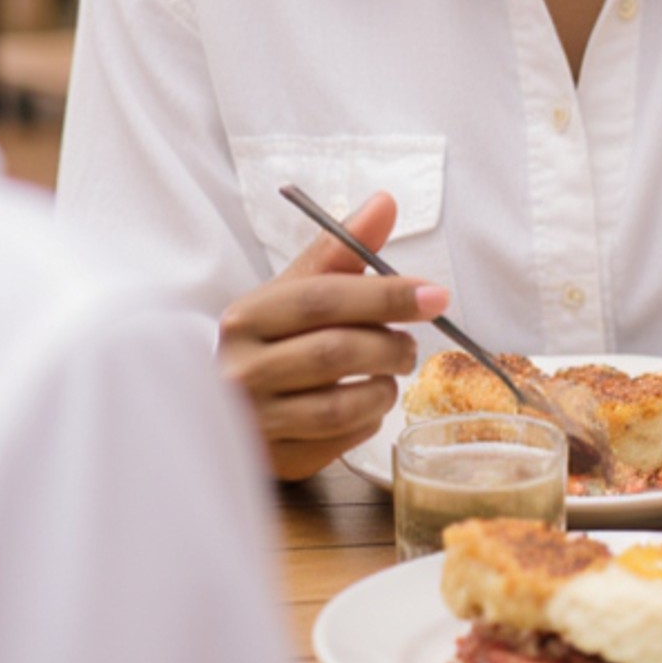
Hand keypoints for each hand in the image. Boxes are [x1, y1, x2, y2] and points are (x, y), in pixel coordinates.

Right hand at [218, 191, 447, 481]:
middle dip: (390, 346)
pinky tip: (366, 404)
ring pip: (341, 407)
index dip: (386, 295)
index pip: (324, 300)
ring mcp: (256, 421)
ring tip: (389, 375)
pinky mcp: (275, 460)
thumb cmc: (271, 338)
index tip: (435, 296)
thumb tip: (385, 203)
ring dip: (383, 389)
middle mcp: (243, 369)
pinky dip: (368, 422)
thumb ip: (342, 250)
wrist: (226, 398)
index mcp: (248, 316)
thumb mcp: (297, 288)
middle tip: (409, 345)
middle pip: (336, 352)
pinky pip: (340, 442)